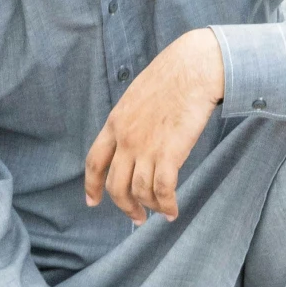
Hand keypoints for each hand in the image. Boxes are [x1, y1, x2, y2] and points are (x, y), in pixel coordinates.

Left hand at [85, 28, 223, 223]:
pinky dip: (167, 205)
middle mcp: (126, 139)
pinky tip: (172, 211)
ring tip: (159, 214)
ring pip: (139, 191)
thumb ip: (130, 120)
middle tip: (136, 218)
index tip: (92, 202)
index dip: (92, 186)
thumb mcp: (136, 96)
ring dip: (149, 208)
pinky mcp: (169, 153)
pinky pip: (163, 190)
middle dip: (124, 206)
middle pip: (115, 185)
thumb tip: (134, 139)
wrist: (193, 68)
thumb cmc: (172, 76)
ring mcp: (146, 147)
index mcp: (115, 123)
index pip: (94, 162)